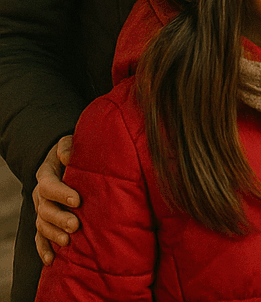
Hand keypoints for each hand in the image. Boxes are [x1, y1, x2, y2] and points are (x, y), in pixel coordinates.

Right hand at [33, 135, 79, 264]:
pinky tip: (51, 260)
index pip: (49, 186)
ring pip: (42, 225)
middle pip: (45, 210)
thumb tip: (68, 155)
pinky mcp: (44, 221)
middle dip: (60, 219)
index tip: (78, 200)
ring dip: (53, 235)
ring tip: (68, 242)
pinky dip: (44, 249)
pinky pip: (39, 237)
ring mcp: (41, 210)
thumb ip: (67, 146)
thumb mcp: (68, 143)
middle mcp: (40, 195)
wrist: (61, 160)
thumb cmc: (70, 152)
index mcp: (46, 175)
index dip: (62, 193)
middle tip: (76, 225)